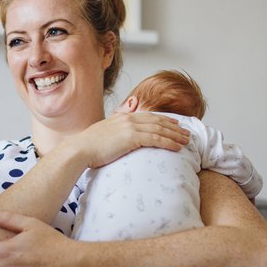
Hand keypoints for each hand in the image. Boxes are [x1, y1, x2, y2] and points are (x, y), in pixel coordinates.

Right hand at [70, 111, 189, 168]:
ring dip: (175, 135)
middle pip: (158, 121)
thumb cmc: (88, 147)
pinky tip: (177, 147)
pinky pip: (156, 139)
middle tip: (187, 133)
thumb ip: (115, 134)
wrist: (80, 149)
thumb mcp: (104, 135)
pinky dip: (169, 142)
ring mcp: (130, 127)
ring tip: (186, 141)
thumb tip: (119, 140)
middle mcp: (129, 118)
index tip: (175, 124)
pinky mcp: (132, 137)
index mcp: (123, 117)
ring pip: (160, 129)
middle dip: (174, 127)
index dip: (164, 120)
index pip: (149, 116)